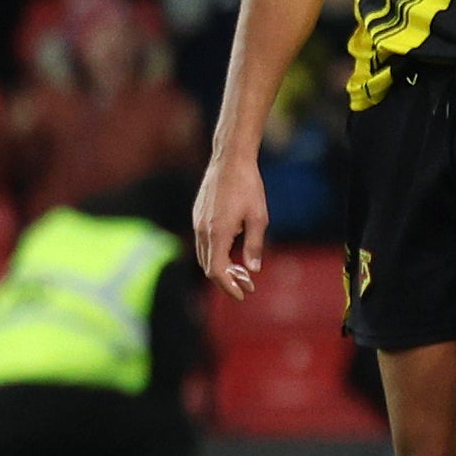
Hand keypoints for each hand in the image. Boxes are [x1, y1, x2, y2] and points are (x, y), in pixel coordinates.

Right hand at [193, 150, 267, 298]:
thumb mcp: (259, 217)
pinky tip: (232, 252)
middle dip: (227, 280)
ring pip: (204, 255)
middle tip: (248, 286)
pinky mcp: (198, 216)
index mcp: (217, 233)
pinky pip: (203, 242)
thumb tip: (253, 269)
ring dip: (221, 267)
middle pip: (209, 266)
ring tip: (242, 272)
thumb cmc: (248, 187)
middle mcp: (202, 230)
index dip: (228, 286)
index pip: (216, 270)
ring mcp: (197, 222)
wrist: (230, 161)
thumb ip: (254, 245)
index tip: (242, 294)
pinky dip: (216, 253)